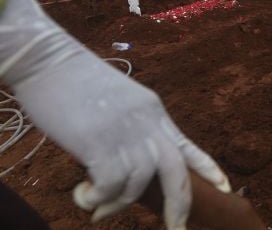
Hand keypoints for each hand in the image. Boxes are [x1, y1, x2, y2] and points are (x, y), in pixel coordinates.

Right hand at [0, 0, 231, 228]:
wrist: (46, 59)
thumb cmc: (73, 80)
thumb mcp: (116, 101)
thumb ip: (130, 128)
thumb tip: (127, 164)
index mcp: (153, 110)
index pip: (188, 146)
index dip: (208, 169)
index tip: (226, 187)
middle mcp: (146, 123)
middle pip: (175, 172)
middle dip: (179, 206)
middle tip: (175, 228)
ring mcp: (124, 132)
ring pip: (137, 184)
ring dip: (117, 205)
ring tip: (97, 208)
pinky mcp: (99, 142)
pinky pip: (109, 186)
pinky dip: (97, 199)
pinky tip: (83, 195)